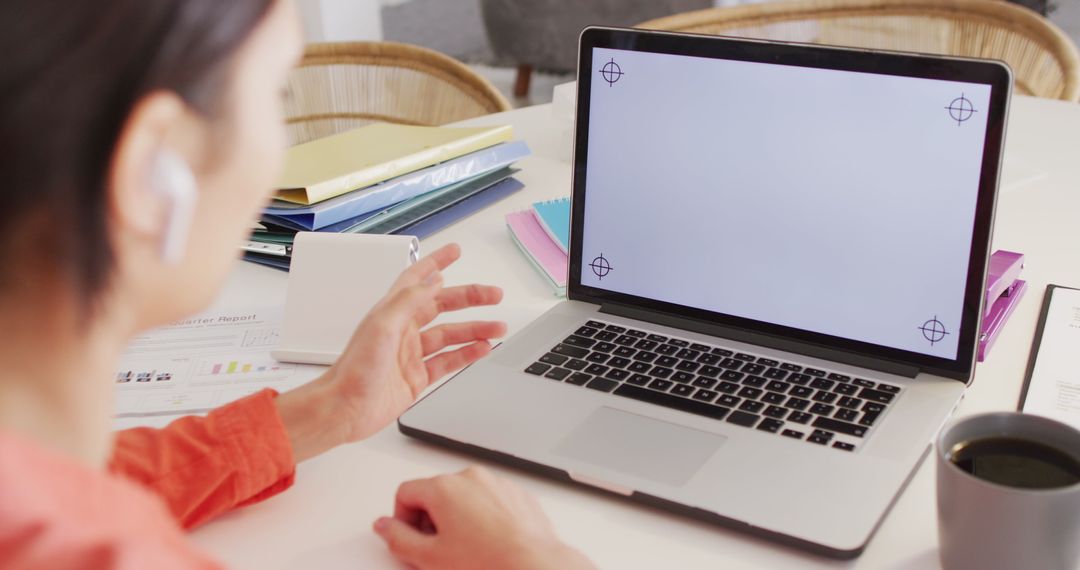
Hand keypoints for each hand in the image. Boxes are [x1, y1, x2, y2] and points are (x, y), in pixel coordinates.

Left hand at [275, 244, 505, 459]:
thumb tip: (433, 279)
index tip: (455, 252)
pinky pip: (449, 361)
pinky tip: (482, 349)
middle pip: (443, 306)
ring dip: (475, 329)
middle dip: (470, 298)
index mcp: (392, 312)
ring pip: (451, 334)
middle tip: (493, 295)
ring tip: (498, 327)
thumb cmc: (355, 369)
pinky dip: (467, 354)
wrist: (345, 409)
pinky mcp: (417, 377)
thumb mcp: (382, 325)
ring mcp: (411, 354)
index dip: (436, 262)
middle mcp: (403, 330)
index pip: (418, 279)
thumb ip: (409, 299)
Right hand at [373, 467, 594, 569]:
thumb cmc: (488, 562)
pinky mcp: (517, 493)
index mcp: (444, 487)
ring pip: (464, 495)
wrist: (534, 565)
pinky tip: (488, 541)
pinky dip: (484, 516)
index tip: (411, 538)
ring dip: (458, 517)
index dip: (402, 519)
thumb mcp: (429, 558)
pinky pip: (489, 499)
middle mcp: (470, 477)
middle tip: (438, 548)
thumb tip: (384, 526)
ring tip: (467, 547)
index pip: (405, 492)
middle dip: (430, 519)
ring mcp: (497, 483)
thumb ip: (398, 538)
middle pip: (435, 492)